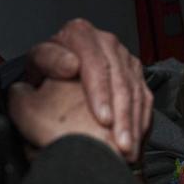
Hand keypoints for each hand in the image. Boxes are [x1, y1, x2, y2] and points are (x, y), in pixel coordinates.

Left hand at [23, 18, 151, 161]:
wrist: (57, 71)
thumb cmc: (46, 70)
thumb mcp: (38, 62)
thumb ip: (49, 60)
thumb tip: (71, 65)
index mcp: (80, 34)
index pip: (96, 64)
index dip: (101, 93)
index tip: (102, 118)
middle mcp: (106, 41)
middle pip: (120, 80)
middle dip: (122, 115)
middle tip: (120, 143)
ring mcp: (123, 56)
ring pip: (135, 91)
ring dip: (133, 123)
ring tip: (128, 149)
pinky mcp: (135, 72)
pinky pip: (145, 98)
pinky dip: (141, 122)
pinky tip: (136, 142)